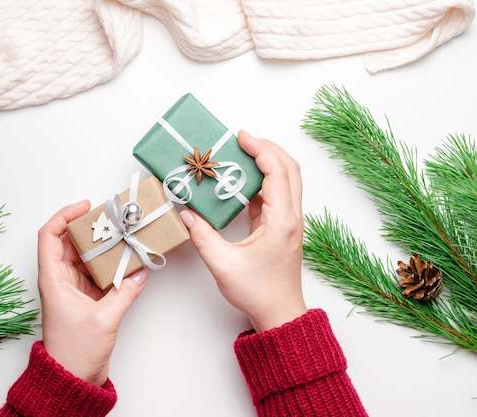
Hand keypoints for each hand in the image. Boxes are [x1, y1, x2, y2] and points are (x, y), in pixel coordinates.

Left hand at [37, 200, 147, 386]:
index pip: (50, 236)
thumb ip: (124, 293)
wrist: (72, 378)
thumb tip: (138, 274)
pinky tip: (127, 261)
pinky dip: (111, 265)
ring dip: (104, 246)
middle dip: (92, 228)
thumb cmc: (74, 353)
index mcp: (53, 279)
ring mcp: (73, 287)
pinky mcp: (86, 297)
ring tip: (123, 237)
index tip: (85, 207)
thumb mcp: (103, 319)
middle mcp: (60, 279)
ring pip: (87, 256)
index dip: (64, 216)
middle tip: (113, 220)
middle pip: (71, 242)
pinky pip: (98, 272)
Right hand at [179, 131, 306, 331]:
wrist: (279, 313)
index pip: (277, 172)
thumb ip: (202, 236)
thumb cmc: (257, 292)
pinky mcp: (283, 227)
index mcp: (282, 221)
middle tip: (243, 140)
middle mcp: (292, 217)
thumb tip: (186, 213)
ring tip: (241, 155)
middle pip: (289, 169)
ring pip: (287, 180)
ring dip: (267, 163)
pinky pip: (277, 195)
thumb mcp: (222, 264)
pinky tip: (240, 182)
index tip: (242, 137)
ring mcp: (290, 222)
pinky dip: (262, 181)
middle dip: (268, 148)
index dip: (261, 149)